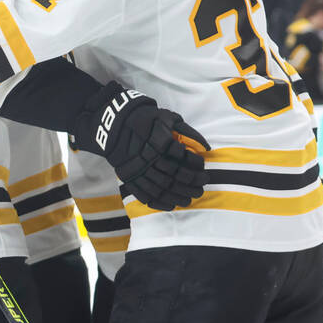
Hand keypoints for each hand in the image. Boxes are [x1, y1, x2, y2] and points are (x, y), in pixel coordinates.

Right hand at [68, 82, 207, 210]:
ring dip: (179, 195)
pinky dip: (160, 202)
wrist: (116, 124)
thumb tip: (206, 147)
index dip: (195, 163)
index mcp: (157, 139)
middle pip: (174, 174)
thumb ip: (187, 131)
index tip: (203, 165)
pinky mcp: (129, 177)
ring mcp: (137, 169)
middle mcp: (147, 156)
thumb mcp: (167, 117)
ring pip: (161, 188)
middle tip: (203, 184)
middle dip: (191, 182)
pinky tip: (172, 205)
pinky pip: (145, 195)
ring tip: (191, 198)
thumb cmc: (147, 120)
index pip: (181, 155)